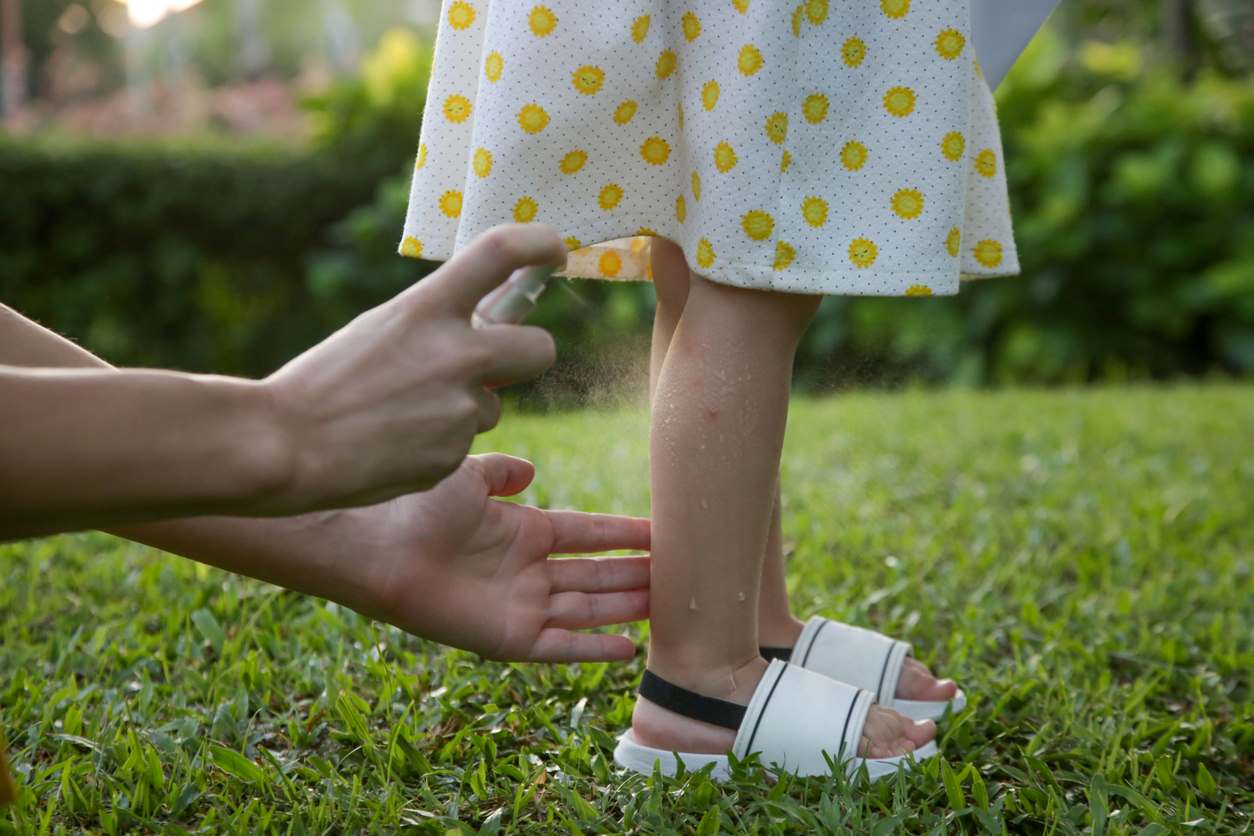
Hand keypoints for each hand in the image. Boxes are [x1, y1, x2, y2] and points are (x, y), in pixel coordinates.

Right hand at [262, 224, 566, 513]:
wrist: (285, 446)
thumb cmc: (326, 382)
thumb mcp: (383, 328)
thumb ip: (437, 321)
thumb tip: (492, 319)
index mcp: (428, 308)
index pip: (504, 252)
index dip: (540, 243)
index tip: (553, 250)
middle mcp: (456, 354)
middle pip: (542, 346)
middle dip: (529, 353)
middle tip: (503, 358)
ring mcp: (459, 408)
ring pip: (494, 404)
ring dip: (465, 406)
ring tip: (403, 413)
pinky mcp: (453, 454)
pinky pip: (465, 441)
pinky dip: (438, 443)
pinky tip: (395, 442)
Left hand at [343, 454, 650, 661]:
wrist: (376, 543)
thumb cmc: (416, 503)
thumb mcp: (469, 475)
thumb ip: (503, 471)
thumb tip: (530, 472)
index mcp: (524, 529)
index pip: (590, 533)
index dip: (627, 533)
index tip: (665, 531)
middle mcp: (528, 569)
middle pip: (598, 574)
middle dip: (638, 574)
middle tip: (683, 574)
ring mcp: (520, 604)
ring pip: (589, 608)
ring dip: (627, 608)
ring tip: (669, 606)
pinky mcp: (507, 638)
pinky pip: (561, 647)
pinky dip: (593, 650)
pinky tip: (629, 650)